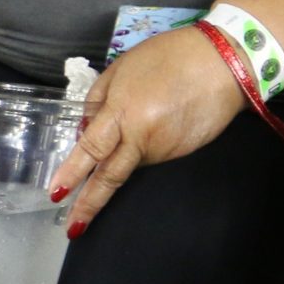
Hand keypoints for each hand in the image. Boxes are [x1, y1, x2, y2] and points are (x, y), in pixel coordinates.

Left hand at [46, 26, 246, 231]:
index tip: (56, 194)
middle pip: (110, 177)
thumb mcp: (123, 67)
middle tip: (74, 227)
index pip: (90, 151)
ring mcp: (166, 148)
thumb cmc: (171, 56)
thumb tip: (87, 130)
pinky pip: (156, 152)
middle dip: (89, 204)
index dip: (71, 173)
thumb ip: (98, 100)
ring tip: (147, 113)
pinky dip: (151, 142)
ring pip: (134, 160)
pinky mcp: (184, 151)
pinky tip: (164, 117)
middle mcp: (143, 138)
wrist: (227, 60)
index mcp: (122, 113)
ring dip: (128, 149)